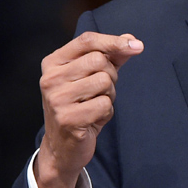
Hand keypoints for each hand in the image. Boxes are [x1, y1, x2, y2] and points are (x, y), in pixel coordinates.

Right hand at [34, 32, 142, 187]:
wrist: (62, 147)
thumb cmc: (79, 105)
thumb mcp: (91, 76)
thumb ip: (110, 56)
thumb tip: (132, 41)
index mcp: (53, 63)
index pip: (87, 40)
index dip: (114, 40)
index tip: (137, 46)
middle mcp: (50, 78)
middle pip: (99, 60)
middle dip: (110, 75)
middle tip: (100, 90)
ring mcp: (57, 99)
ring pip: (104, 81)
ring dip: (109, 95)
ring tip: (94, 105)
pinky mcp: (68, 119)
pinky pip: (105, 105)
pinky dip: (106, 112)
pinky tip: (93, 119)